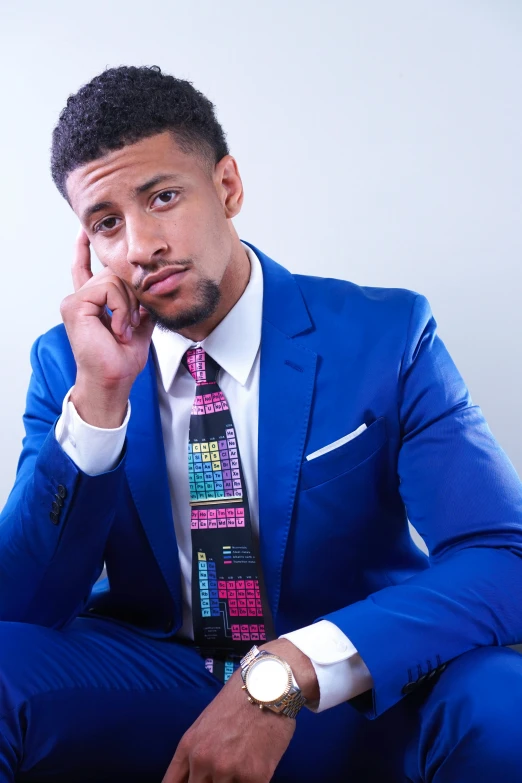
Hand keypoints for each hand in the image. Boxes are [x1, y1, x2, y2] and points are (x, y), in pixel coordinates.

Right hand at [60, 229, 154, 426]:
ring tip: (125, 328)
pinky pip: (108, 289)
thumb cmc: (122, 358)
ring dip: (129, 305)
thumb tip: (148, 284)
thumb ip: (139, 302)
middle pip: (113, 271)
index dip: (83, 248)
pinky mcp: (74, 305)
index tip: (83, 232)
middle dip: (132, 294)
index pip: (84, 268)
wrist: (113, 379)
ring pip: (113, 279)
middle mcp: (80, 298)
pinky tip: (118, 328)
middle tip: (133, 321)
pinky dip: (121, 308)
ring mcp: (74, 301)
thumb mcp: (138, 323)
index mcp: (91, 302)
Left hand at [162, 668, 294, 782]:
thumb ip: (196, 752)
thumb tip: (195, 777)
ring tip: (242, 763)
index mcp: (189, 746)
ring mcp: (228, 770)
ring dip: (233, 781)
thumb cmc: (239, 700)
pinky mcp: (255, 777)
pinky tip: (257, 767)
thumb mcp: (206, 722)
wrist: (269, 684)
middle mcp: (204, 760)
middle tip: (222, 771)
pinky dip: (252, 781)